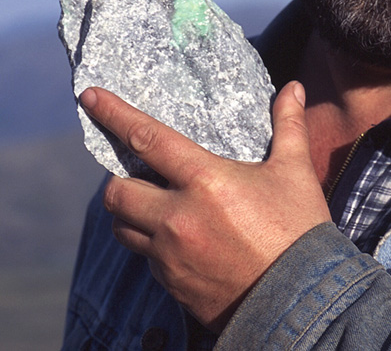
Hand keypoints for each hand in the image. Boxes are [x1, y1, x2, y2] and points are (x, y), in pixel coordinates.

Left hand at [80, 81, 330, 331]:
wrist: (302, 302)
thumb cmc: (298, 230)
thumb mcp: (295, 171)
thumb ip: (288, 125)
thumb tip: (295, 87)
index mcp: (205, 181)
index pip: (146, 139)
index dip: (113, 114)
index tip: (88, 96)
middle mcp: (178, 218)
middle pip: (116, 192)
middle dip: (117, 179)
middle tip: (134, 172)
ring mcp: (171, 256)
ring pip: (123, 229)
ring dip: (128, 214)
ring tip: (149, 205)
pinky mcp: (173, 285)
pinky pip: (146, 260)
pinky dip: (152, 245)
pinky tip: (176, 239)